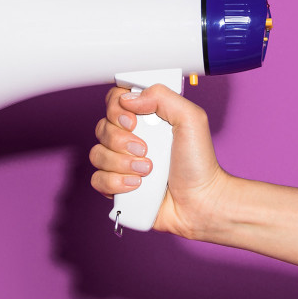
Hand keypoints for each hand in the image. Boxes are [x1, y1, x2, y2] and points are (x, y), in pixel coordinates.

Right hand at [90, 85, 232, 239]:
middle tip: (145, 150)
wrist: (200, 202)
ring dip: (121, 164)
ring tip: (147, 171)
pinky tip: (136, 185)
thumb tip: (129, 98)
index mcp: (146, 119)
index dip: (117, 110)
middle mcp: (130, 139)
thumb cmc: (199, 164)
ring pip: (97, 155)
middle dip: (121, 141)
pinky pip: (97, 180)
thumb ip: (163, 97)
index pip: (115, 102)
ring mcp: (121, 163)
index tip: (133, 121)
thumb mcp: (191, 119)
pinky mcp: (117, 186)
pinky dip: (115, 183)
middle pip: (102, 128)